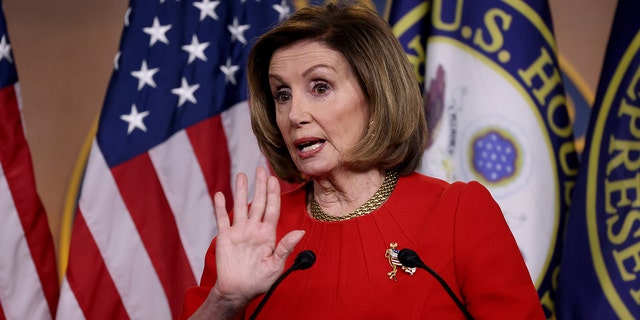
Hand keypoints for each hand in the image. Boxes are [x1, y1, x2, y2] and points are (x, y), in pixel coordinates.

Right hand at [209, 167, 304, 312]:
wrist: (239, 290)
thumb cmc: (260, 280)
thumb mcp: (276, 265)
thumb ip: (285, 247)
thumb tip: (300, 232)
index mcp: (268, 234)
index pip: (272, 209)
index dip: (274, 194)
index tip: (274, 179)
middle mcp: (254, 229)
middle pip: (258, 202)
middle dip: (260, 186)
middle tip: (261, 169)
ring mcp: (239, 231)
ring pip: (240, 206)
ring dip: (241, 191)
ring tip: (241, 175)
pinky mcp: (225, 237)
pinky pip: (222, 219)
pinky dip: (220, 207)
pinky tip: (220, 194)